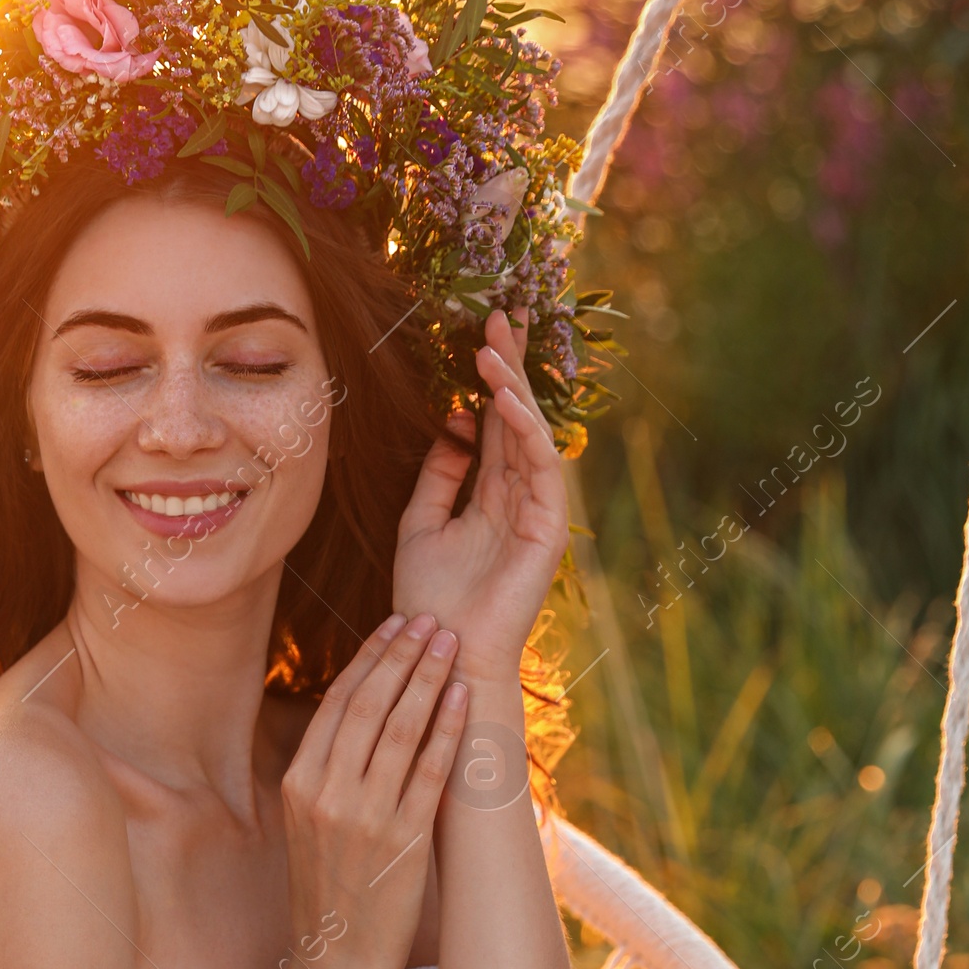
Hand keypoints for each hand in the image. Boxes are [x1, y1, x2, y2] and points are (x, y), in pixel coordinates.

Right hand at [280, 615, 464, 968]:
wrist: (337, 958)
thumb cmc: (329, 889)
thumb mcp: (308, 824)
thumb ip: (326, 772)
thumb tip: (360, 716)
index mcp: (299, 784)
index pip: (337, 703)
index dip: (370, 658)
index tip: (395, 625)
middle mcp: (326, 794)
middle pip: (369, 705)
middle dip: (404, 654)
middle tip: (431, 619)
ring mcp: (365, 817)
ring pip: (401, 729)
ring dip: (430, 678)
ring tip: (452, 643)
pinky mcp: (402, 840)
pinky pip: (429, 771)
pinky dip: (448, 728)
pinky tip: (463, 696)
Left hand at [391, 310, 568, 680]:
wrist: (442, 652)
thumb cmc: (428, 599)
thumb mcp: (420, 522)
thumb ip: (438, 474)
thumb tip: (453, 422)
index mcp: (489, 493)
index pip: (494, 422)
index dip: (490, 377)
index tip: (482, 331)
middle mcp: (518, 496)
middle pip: (517, 417)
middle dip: (510, 366)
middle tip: (501, 315)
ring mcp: (536, 511)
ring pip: (529, 435)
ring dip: (513, 389)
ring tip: (492, 349)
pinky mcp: (547, 529)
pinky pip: (540, 468)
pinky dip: (524, 431)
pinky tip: (504, 399)